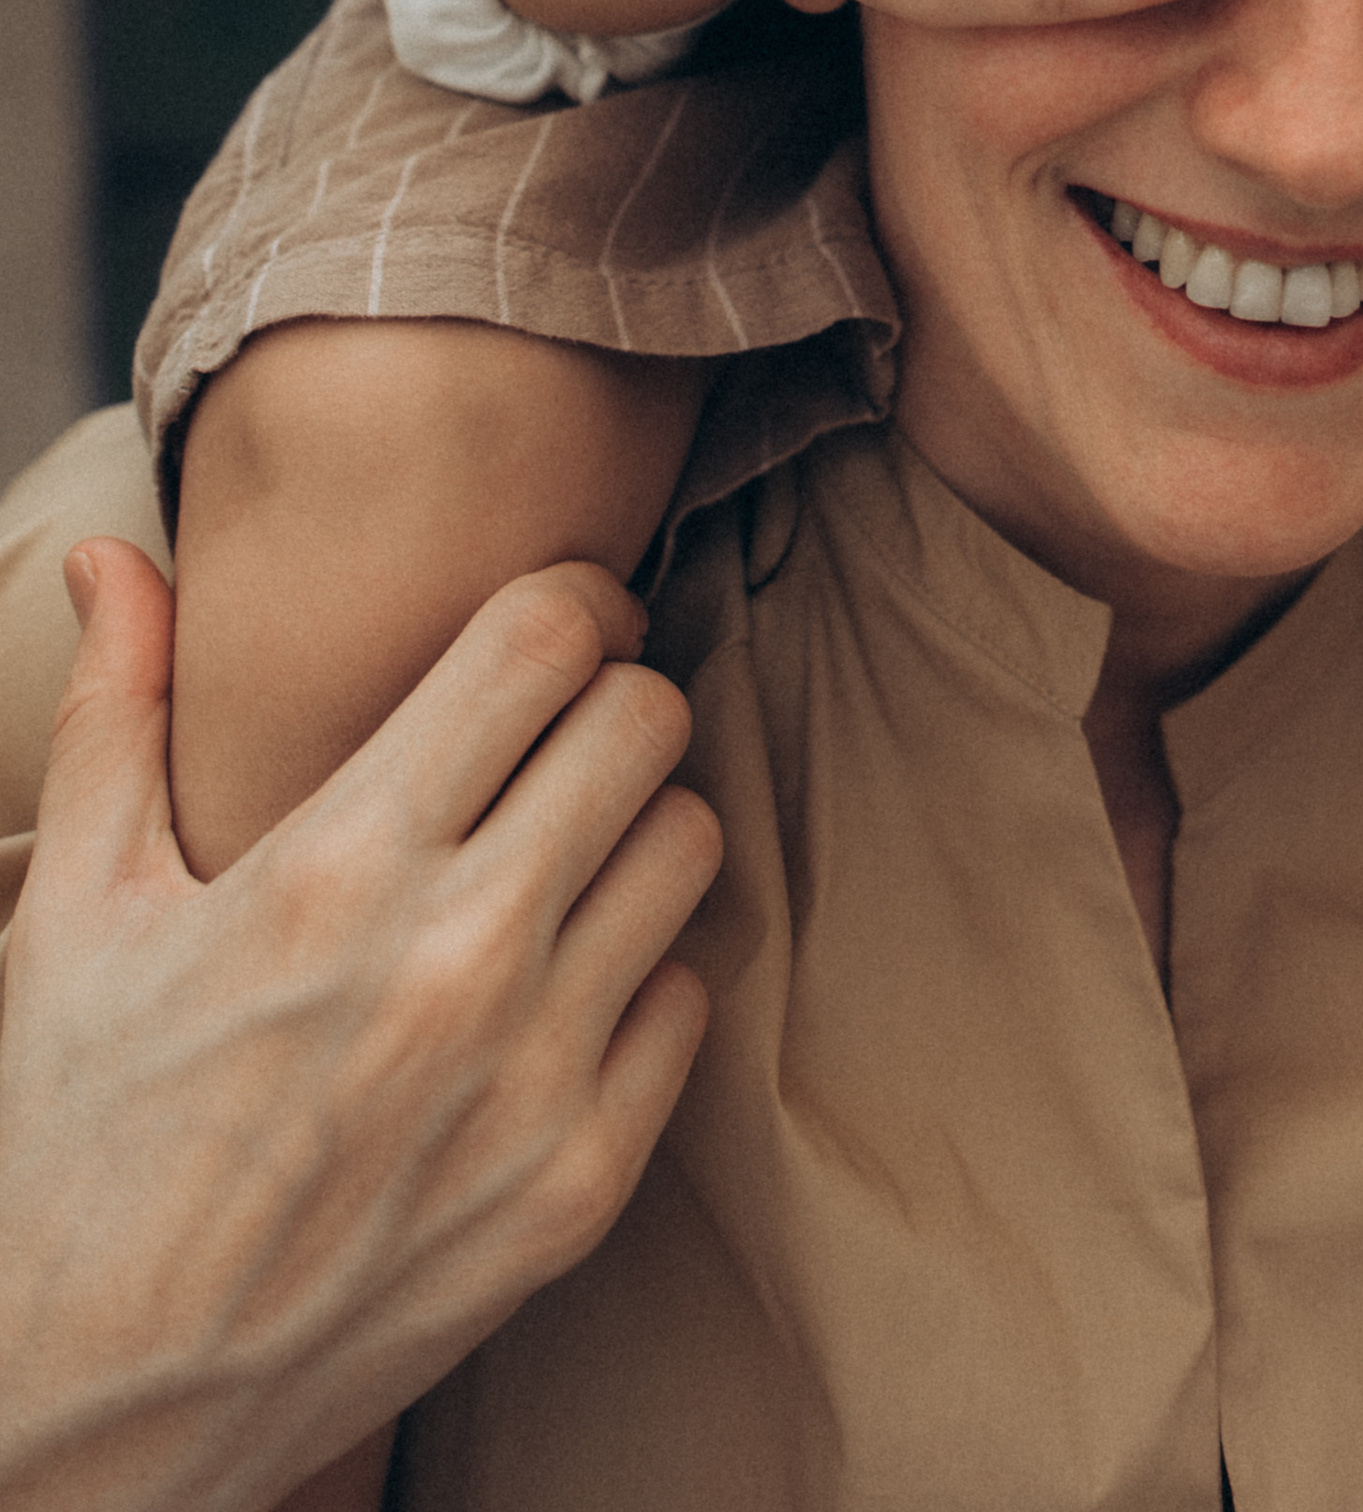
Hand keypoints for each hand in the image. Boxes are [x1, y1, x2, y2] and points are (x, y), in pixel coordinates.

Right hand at [0, 541, 720, 1511]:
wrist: (87, 1415)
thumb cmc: (67, 1146)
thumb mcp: (75, 913)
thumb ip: (123, 709)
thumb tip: (119, 553)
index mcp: (337, 865)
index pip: (546, 638)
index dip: (564, 600)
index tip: (542, 624)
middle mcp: (458, 959)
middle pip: (648, 719)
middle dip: (610, 697)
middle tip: (560, 727)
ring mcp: (533, 1080)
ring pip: (691, 847)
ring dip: (636, 826)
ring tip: (560, 848)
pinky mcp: (578, 1189)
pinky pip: (687, 1001)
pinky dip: (639, 973)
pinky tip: (557, 983)